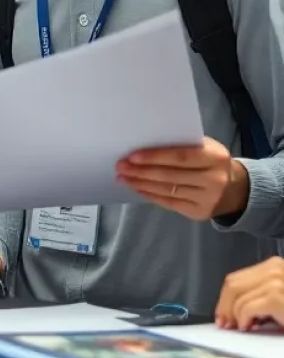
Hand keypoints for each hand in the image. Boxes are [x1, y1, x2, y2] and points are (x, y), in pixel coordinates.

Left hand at [116, 138, 246, 219]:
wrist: (236, 188)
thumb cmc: (211, 161)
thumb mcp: (205, 147)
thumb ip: (182, 145)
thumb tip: (145, 144)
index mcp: (215, 157)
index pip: (179, 157)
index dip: (154, 157)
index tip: (132, 156)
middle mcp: (214, 179)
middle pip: (170, 175)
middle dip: (141, 171)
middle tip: (121, 166)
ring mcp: (208, 199)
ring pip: (167, 190)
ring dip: (141, 183)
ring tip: (123, 177)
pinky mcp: (200, 213)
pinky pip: (170, 203)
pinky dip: (150, 195)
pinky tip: (137, 188)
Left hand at [216, 257, 283, 329]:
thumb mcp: (280, 300)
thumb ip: (261, 295)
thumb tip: (233, 308)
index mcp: (276, 267)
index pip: (238, 278)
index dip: (226, 297)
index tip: (223, 313)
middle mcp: (276, 269)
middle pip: (233, 284)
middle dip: (224, 305)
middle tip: (225, 324)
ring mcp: (277, 281)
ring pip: (236, 295)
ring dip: (234, 315)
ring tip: (242, 327)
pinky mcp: (278, 297)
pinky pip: (246, 307)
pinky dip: (243, 319)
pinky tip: (249, 327)